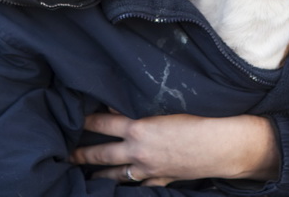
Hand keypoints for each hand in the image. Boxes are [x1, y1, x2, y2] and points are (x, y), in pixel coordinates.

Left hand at [70, 112, 278, 186]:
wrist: (220, 146)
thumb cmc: (198, 120)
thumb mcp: (167, 108)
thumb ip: (142, 108)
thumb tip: (121, 105)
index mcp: (138, 128)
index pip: (103, 122)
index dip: (87, 119)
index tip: (74, 117)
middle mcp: (138, 151)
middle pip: (102, 152)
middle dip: (82, 153)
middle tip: (67, 155)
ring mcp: (148, 169)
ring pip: (115, 174)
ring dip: (99, 173)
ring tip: (86, 173)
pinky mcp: (161, 179)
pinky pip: (139, 184)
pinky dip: (128, 184)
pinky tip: (123, 184)